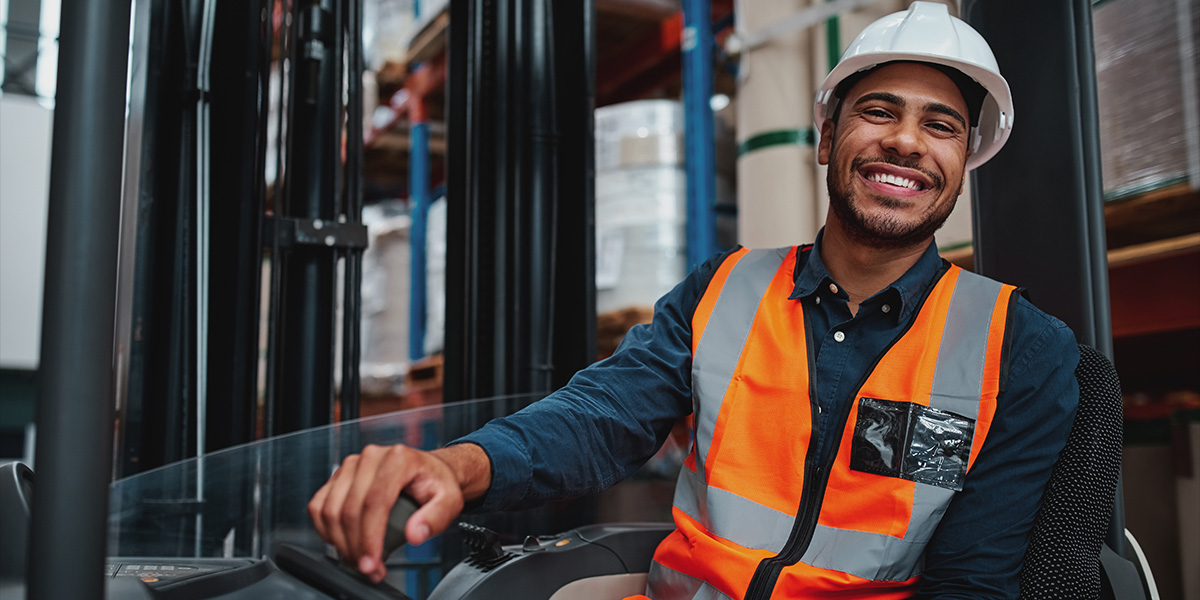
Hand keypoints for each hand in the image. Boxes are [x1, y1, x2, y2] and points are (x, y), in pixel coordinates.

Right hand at [308, 443, 489, 582]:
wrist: (428, 470)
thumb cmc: (436, 483)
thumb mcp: (449, 500)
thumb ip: (435, 518)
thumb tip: (414, 534)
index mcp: (398, 459)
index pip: (375, 502)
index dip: (369, 537)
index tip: (372, 562)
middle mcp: (371, 458)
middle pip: (349, 509)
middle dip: (355, 547)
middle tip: (368, 568)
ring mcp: (351, 466)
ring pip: (330, 509)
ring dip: (339, 542)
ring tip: (358, 559)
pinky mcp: (338, 476)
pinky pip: (319, 505)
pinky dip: (325, 529)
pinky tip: (341, 542)